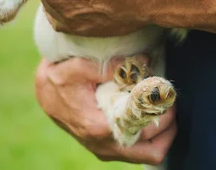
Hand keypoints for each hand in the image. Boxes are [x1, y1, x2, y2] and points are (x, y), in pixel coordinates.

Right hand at [35, 56, 176, 164]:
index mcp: (98, 127)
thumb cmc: (58, 80)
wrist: (44, 94)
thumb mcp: (78, 66)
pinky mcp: (104, 149)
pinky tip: (151, 115)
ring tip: (166, 109)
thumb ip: (110, 65)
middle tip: (171, 101)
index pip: (144, 132)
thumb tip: (144, 60)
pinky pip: (135, 151)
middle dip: (168, 127)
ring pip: (145, 155)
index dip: (163, 115)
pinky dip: (149, 137)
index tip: (166, 94)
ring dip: (161, 135)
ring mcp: (104, 150)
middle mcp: (103, 146)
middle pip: (151, 152)